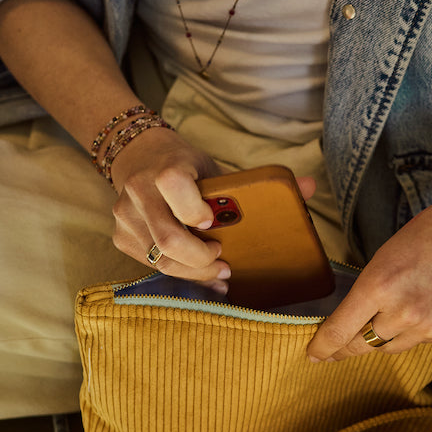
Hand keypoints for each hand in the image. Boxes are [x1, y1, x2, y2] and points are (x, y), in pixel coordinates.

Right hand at [110, 128, 316, 291]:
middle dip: (201, 260)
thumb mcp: (219, 168)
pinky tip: (198, 276)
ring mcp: (125, 215)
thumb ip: (259, 182)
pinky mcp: (120, 234)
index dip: (195, 210)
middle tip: (224, 264)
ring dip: (192, 273)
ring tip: (218, 274)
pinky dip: (177, 274)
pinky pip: (150, 264)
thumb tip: (311, 186)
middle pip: (169, 238)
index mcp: (167, 168)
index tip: (213, 225)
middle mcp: (140, 190)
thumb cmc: (188, 167)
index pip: (174, 185)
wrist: (139, 156)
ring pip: (160, 259)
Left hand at [306, 168, 431, 360]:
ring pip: (393, 347)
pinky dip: (419, 330)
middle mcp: (404, 312)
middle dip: (349, 346)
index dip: (323, 348)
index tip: (314, 355)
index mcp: (379, 285)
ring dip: (386, 336)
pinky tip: (430, 305)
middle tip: (336, 349)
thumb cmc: (431, 231)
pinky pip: (423, 341)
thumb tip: (350, 324)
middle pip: (364, 345)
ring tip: (396, 311)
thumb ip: (368, 293)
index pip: (340, 331)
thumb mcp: (386, 255)